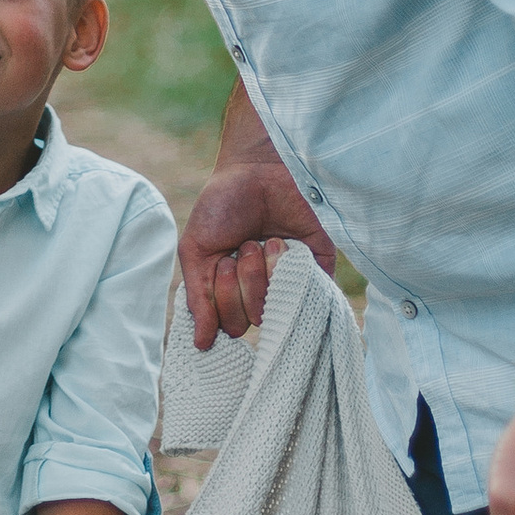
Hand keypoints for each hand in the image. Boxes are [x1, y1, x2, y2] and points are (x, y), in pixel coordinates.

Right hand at [178, 151, 336, 346]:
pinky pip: (309, 295)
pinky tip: (283, 244)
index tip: (221, 260)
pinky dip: (290, 270)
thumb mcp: (196, 249)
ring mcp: (290, 282)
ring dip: (263, 269)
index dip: (222, 296)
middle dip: (242, 280)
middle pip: (253, 319)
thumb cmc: (223, 204)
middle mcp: (261, 291)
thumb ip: (198, 297)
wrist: (259, 168)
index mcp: (231, 290)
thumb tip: (200, 345)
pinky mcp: (318, 269)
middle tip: (243, 245)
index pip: (228, 323)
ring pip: (278, 308)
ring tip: (265, 239)